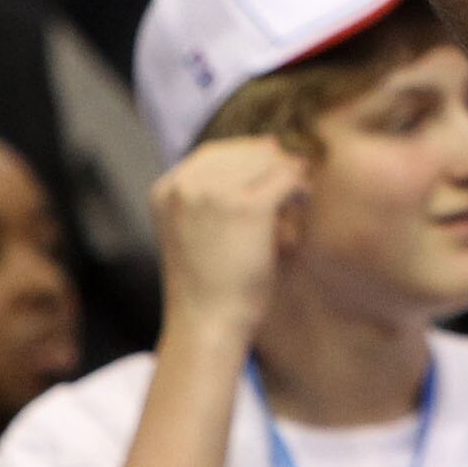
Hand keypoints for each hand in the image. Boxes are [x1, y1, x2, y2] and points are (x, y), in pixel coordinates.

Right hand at [151, 137, 308, 346]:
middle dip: (272, 168)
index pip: (215, 152)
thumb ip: (217, 187)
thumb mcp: (196, 225)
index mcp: (166, 190)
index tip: (269, 173)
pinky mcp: (247, 207)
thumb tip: (272, 142)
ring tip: (295, 201)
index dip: (249, 158)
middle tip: (289, 190)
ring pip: (270, 161)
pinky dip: (300, 189)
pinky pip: (288, 178)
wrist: (208, 324)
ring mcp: (215, 194)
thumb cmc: (209, 281)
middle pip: (246, 151)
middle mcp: (186, 187)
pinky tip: (301, 203)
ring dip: (288, 177)